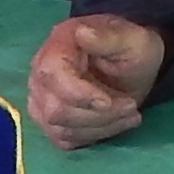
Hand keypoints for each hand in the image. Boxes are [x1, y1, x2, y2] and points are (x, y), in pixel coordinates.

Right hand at [25, 12, 167, 147]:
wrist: (132, 65)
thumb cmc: (130, 48)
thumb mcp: (130, 38)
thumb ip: (107, 37)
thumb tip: (82, 33)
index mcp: (58, 45)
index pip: (52, 74)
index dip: (78, 94)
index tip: (108, 101)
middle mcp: (41, 74)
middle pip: (55, 109)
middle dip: (98, 115)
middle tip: (131, 106)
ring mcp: (42, 99)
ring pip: (60, 128)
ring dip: (101, 127)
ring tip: (130, 113)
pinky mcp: (49, 120)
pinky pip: (64, 139)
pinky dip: (94, 135)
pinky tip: (116, 123)